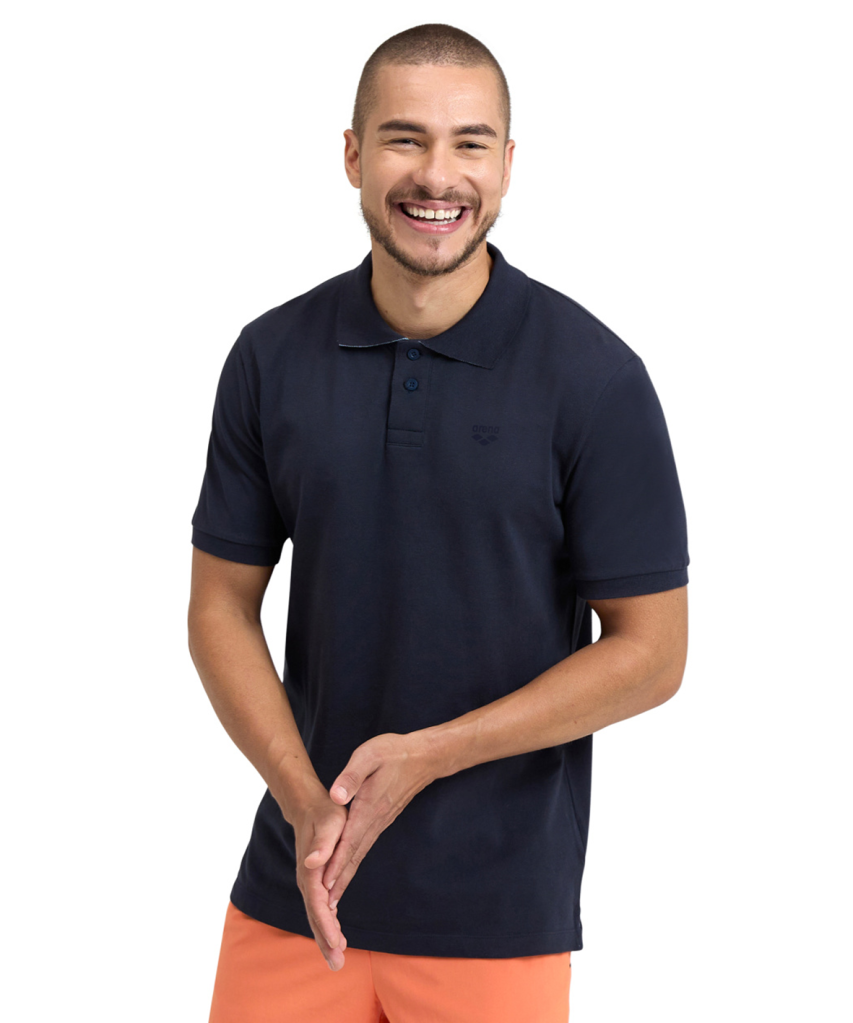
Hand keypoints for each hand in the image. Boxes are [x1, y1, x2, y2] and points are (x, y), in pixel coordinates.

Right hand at [292, 792, 350, 970]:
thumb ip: (322, 844)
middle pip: (315, 917)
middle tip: (337, 964)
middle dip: (325, 941)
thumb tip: (312, 863)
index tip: (336, 944)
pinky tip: (335, 937)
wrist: (310, 806)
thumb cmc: (324, 813)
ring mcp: (309, 882)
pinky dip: (326, 925)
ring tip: (337, 959)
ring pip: (316, 916)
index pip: (318, 904)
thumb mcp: (329, 824)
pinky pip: (320, 908)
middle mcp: (307, 880)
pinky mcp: (315, 881)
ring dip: (325, 938)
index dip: (326, 925)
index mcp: (311, 870)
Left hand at [322, 731, 437, 909]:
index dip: (335, 863)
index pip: (349, 841)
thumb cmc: (394, 752)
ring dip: (344, 877)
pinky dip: (352, 863)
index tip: (323, 886)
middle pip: (353, 856)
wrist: (423, 756)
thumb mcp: (369, 755)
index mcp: (369, 807)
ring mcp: (379, 822)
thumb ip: (351, 776)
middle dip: (338, 882)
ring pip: (358, 854)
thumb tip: (335, 796)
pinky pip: (363, 847)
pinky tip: (345, 871)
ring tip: (332, 901)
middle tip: (325, 908)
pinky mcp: (381, 820)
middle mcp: (375, 821)